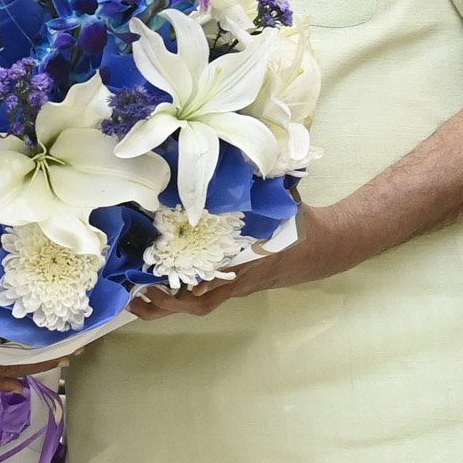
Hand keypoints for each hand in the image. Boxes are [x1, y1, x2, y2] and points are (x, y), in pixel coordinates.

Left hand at [130, 201, 357, 319]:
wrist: (324, 248)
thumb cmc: (301, 226)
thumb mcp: (284, 202)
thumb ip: (262, 185)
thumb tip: (243, 158)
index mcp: (252, 262)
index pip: (222, 280)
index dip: (200, 285)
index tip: (179, 285)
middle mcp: (240, 280)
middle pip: (202, 303)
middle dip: (169, 305)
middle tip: (138, 295)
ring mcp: (236, 286)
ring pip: (200, 304)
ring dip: (169, 303)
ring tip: (138, 297)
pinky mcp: (233, 285)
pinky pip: (203, 296)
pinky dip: (179, 294)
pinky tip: (160, 284)